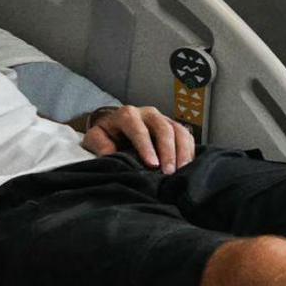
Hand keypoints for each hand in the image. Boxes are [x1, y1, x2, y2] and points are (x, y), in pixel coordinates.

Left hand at [77, 102, 196, 172]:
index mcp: (127, 115)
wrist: (117, 127)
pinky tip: (187, 167)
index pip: (139, 129)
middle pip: (163, 128)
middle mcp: (149, 114)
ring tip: (181, 172)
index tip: (152, 165)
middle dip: (168, 151)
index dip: (146, 147)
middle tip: (168, 172)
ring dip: (182, 152)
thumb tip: (110, 154)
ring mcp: (164, 119)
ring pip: (179, 131)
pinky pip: (187, 137)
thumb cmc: (107, 135)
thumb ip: (99, 144)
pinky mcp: (175, 127)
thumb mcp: (95, 138)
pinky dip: (189, 152)